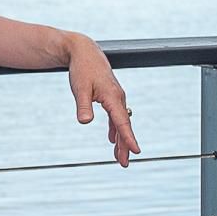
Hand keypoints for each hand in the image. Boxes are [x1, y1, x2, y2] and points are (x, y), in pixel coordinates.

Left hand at [65, 35, 139, 165]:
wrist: (84, 51)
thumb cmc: (82, 68)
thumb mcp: (80, 88)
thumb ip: (83, 105)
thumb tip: (85, 122)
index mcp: (113, 97)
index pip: (122, 122)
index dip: (128, 138)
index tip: (136, 151)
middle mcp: (118, 98)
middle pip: (124, 126)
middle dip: (125, 145)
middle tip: (124, 164)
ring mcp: (115, 98)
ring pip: (121, 123)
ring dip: (120, 140)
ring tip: (120, 158)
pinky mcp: (110, 97)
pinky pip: (116, 117)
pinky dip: (115, 129)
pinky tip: (111, 139)